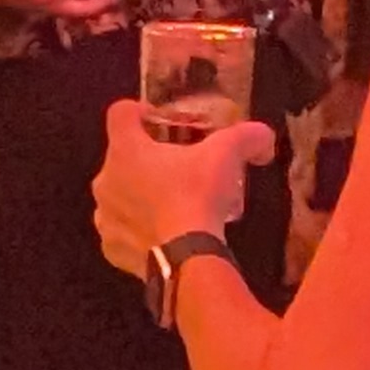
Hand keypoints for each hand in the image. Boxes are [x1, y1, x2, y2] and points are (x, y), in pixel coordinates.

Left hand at [91, 96, 271, 275]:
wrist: (187, 258)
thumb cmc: (198, 195)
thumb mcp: (228, 154)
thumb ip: (247, 136)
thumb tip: (264, 136)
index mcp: (126, 150)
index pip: (120, 113)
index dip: (139, 111)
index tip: (160, 121)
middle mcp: (105, 181)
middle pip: (120, 157)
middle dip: (146, 159)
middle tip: (179, 168)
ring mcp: (105, 217)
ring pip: (119, 195)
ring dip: (139, 195)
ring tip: (172, 204)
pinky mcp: (112, 248)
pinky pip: (123, 230)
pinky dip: (140, 229)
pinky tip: (164, 233)